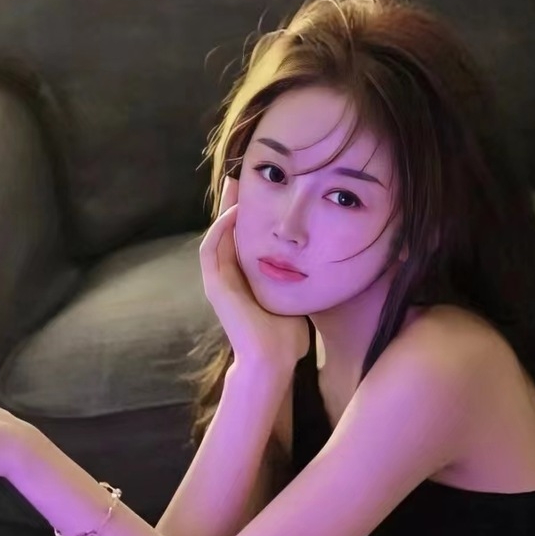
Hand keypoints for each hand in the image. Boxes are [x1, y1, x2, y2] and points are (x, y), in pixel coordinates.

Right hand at [200, 177, 308, 370]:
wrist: (272, 361)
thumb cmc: (287, 340)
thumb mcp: (294, 300)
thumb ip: (298, 283)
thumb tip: (322, 267)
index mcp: (244, 281)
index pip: (243, 239)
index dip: (249, 215)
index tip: (262, 191)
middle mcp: (228, 278)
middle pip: (227, 230)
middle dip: (233, 203)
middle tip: (241, 175)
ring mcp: (218, 281)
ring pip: (217, 234)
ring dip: (224, 208)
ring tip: (234, 183)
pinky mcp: (214, 286)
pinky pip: (212, 248)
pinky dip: (221, 228)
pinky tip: (234, 211)